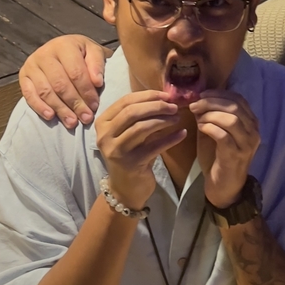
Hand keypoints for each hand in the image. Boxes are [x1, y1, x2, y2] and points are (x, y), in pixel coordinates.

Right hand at [20, 36, 109, 129]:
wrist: (62, 49)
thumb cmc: (81, 53)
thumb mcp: (94, 52)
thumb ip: (97, 64)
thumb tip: (97, 82)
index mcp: (64, 45)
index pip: (75, 72)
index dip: (86, 91)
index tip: (95, 105)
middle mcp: (45, 53)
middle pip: (60, 84)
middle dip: (75, 103)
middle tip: (86, 118)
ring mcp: (32, 65)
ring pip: (46, 91)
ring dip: (60, 109)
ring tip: (72, 122)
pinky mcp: (23, 76)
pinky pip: (29, 95)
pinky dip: (40, 107)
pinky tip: (51, 117)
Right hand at [96, 90, 184, 208]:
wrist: (125, 188)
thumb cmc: (130, 154)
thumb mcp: (128, 133)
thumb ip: (138, 115)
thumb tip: (164, 97)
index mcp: (103, 123)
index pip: (125, 101)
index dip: (148, 95)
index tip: (166, 95)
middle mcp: (105, 136)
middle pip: (132, 112)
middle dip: (156, 106)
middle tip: (174, 107)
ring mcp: (116, 150)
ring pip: (142, 127)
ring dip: (163, 120)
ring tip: (177, 118)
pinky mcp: (131, 163)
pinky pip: (155, 146)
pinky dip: (171, 138)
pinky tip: (182, 133)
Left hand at [189, 91, 259, 207]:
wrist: (224, 186)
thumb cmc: (219, 158)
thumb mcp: (216, 132)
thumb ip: (211, 116)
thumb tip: (198, 100)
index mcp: (251, 123)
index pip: (238, 99)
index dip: (219, 94)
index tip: (201, 95)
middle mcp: (253, 131)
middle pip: (234, 107)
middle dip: (211, 102)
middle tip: (195, 105)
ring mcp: (246, 144)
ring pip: (231, 119)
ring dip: (210, 115)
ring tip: (197, 118)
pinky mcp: (236, 155)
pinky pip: (223, 136)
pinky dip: (210, 128)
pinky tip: (201, 128)